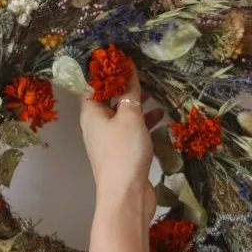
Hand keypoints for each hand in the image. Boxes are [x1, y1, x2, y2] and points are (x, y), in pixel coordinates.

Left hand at [78, 68, 163, 220]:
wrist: (126, 195)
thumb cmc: (124, 152)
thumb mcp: (129, 115)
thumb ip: (129, 91)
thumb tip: (128, 68)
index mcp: (91, 113)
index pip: (93, 84)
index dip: (105, 70)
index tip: (120, 56)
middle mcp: (96, 125)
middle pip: (108, 98)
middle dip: (124, 85)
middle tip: (141, 71)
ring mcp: (109, 140)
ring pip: (122, 114)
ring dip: (136, 103)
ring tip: (154, 91)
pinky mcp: (122, 152)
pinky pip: (131, 130)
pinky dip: (143, 121)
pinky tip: (160, 116)